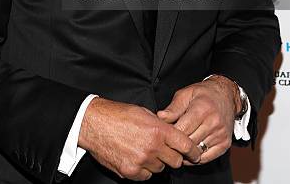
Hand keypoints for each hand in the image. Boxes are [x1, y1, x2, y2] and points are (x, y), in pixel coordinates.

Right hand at [78, 97, 201, 180]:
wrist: (94, 124)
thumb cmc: (117, 114)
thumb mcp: (144, 112)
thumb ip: (160, 125)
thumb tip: (171, 133)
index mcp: (158, 130)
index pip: (185, 145)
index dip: (193, 151)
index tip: (195, 154)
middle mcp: (152, 147)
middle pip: (175, 161)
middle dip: (173, 156)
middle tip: (164, 149)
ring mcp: (141, 162)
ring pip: (160, 169)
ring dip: (156, 162)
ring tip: (144, 149)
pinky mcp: (130, 172)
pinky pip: (146, 176)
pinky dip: (143, 169)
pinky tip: (135, 157)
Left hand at [157, 76, 241, 165]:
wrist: (226, 96)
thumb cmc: (203, 94)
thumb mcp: (186, 94)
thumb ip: (173, 108)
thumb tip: (160, 117)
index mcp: (202, 109)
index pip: (182, 130)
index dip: (170, 134)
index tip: (164, 134)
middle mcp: (213, 123)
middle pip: (189, 143)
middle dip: (176, 144)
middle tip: (169, 142)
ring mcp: (221, 135)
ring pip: (197, 152)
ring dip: (185, 153)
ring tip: (178, 147)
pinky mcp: (225, 144)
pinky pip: (206, 158)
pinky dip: (195, 158)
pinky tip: (189, 152)